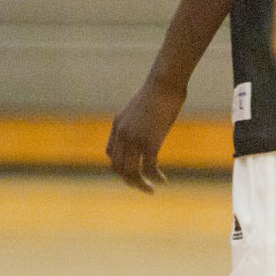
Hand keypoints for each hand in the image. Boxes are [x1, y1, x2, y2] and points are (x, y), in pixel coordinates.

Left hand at [106, 74, 187, 193]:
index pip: (111, 154)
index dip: (121, 167)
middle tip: (144, 187)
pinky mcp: (150, 142)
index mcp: (118, 126)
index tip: (135, 172)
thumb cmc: (157, 94)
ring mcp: (134, 139)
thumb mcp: (141, 109)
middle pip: (118, 167)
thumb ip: (139, 122)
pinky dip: (156, 178)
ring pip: (131, 172)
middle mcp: (122, 134)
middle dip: (130, 181)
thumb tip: (147, 127)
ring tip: (151, 190)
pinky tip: (164, 180)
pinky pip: (149, 168)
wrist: (163, 85)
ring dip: (141, 185)